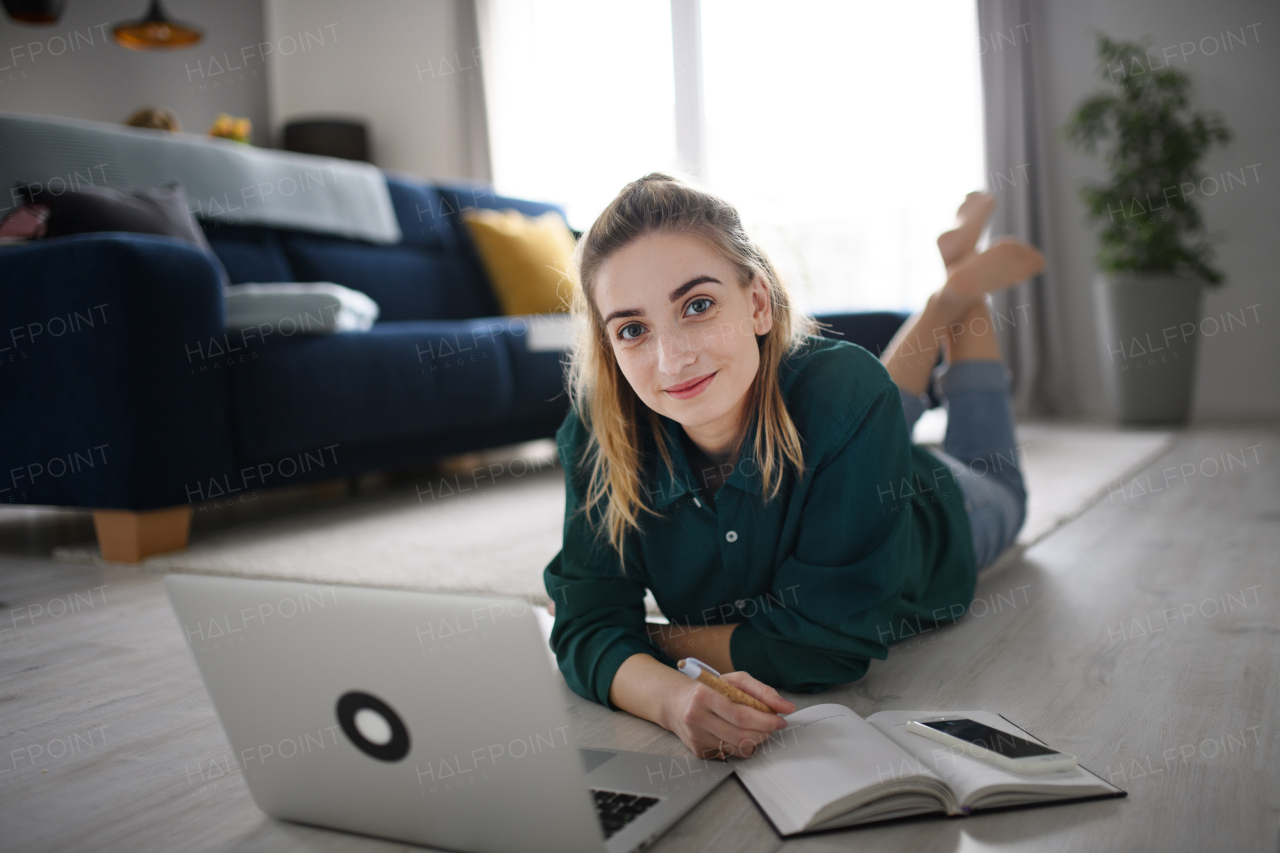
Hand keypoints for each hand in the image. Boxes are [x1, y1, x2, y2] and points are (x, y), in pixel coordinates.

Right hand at [662, 670, 795, 759]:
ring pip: (737, 748)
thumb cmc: (710, 689)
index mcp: (704, 695)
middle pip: (740, 735)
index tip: (780, 720)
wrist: (677, 703)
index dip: (765, 720)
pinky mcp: (697, 751)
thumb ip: (762, 691)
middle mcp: (696, 717)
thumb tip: (786, 706)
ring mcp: (695, 736)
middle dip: (764, 732)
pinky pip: (729, 754)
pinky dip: (740, 746)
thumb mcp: (735, 680)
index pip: (741, 715)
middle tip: (772, 726)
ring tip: (757, 729)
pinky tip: (738, 734)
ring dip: (754, 740)